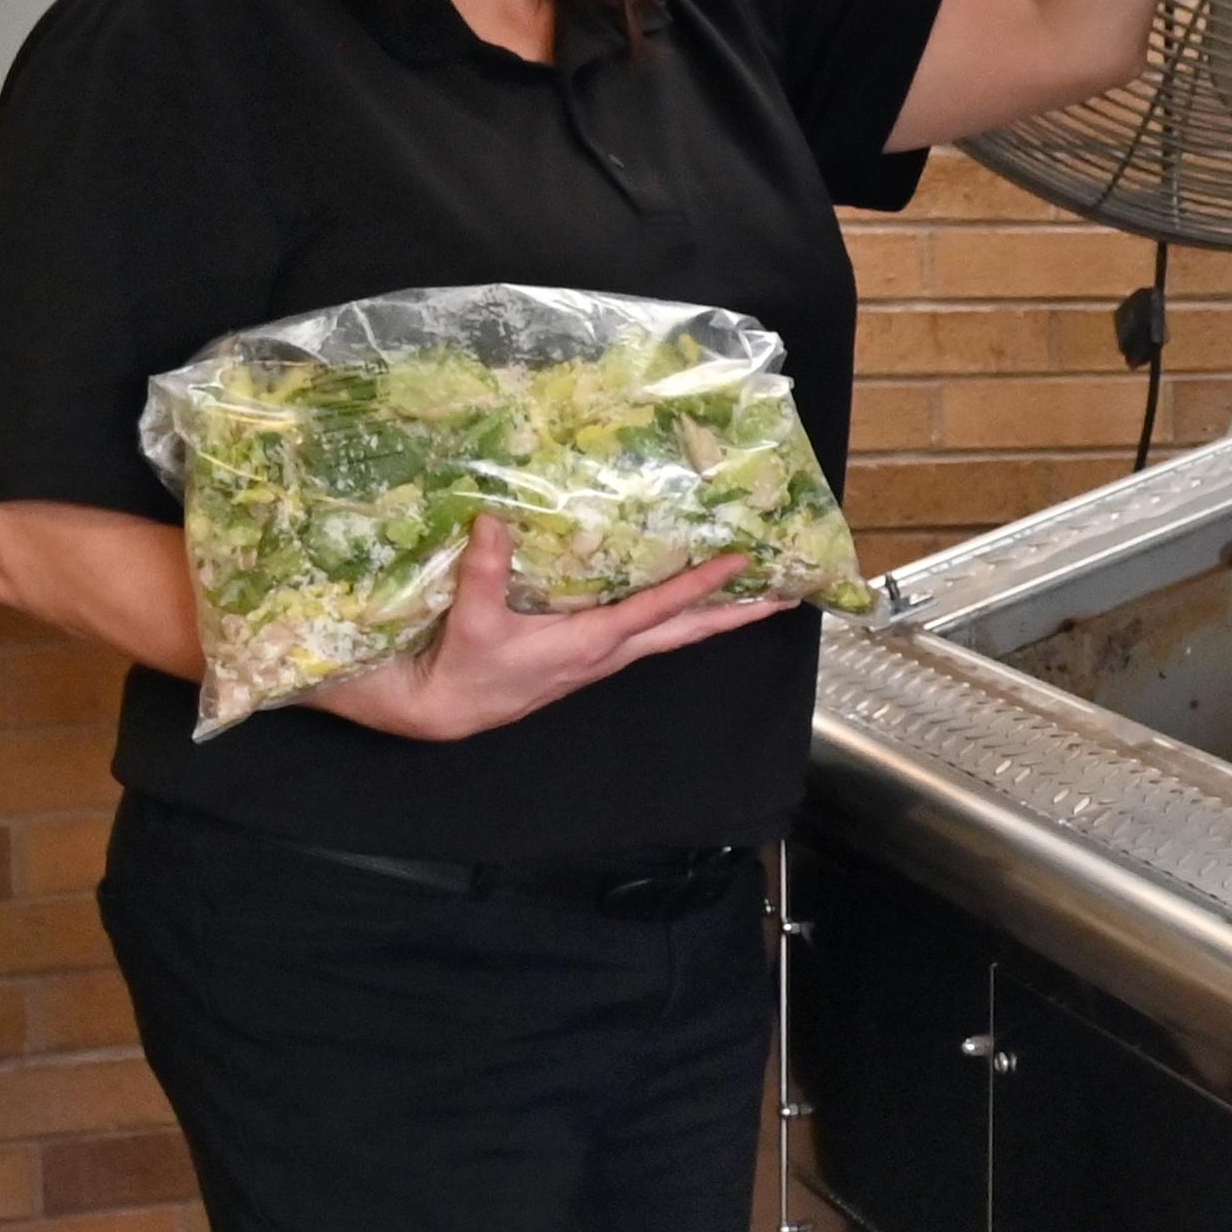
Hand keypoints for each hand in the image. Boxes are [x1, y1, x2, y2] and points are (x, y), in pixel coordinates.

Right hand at [311, 517, 790, 741]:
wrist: (445, 710)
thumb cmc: (462, 668)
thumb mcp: (471, 620)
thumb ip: (484, 573)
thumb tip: (494, 522)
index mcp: (590, 642)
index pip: (658, 609)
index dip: (699, 585)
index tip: (740, 563)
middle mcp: (609, 652)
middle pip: (688, 631)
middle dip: (738, 614)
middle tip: (787, 595)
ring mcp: (604, 657)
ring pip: (674, 634)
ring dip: (715, 616)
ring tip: (754, 594)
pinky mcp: (590, 656)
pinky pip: (649, 633)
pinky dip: (679, 616)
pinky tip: (687, 601)